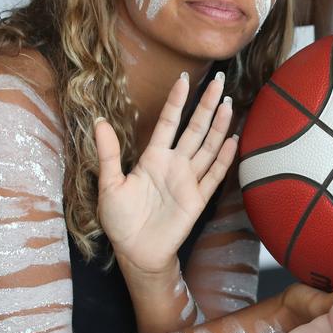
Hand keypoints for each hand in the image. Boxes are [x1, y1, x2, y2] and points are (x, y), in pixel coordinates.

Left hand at [95, 73, 235, 274]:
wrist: (136, 253)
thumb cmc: (120, 220)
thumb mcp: (109, 185)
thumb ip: (108, 154)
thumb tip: (99, 122)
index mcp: (152, 158)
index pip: (167, 123)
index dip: (176, 102)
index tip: (184, 79)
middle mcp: (174, 164)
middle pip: (194, 129)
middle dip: (205, 106)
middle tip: (218, 82)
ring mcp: (188, 180)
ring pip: (208, 147)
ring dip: (218, 126)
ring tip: (227, 104)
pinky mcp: (198, 199)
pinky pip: (214, 175)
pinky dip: (225, 158)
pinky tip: (233, 140)